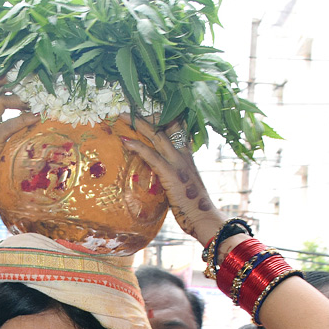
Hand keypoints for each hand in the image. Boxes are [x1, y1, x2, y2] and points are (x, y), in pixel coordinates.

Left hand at [120, 116, 226, 245]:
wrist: (205, 219)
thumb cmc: (193, 207)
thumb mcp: (183, 185)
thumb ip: (173, 176)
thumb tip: (161, 175)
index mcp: (187, 156)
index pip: (178, 128)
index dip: (164, 117)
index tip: (147, 112)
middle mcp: (184, 155)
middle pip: (168, 125)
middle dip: (149, 115)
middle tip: (131, 109)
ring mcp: (178, 163)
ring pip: (158, 136)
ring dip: (139, 124)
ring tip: (123, 116)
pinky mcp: (171, 174)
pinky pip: (152, 155)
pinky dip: (137, 146)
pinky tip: (124, 140)